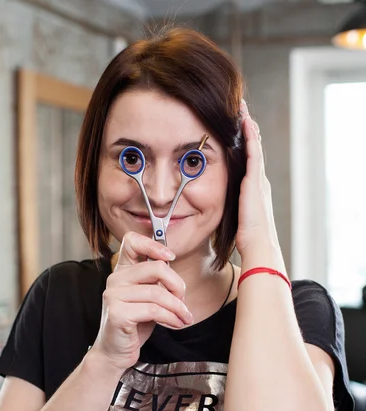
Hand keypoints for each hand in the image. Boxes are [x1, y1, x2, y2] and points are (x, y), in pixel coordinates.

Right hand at [93, 232, 192, 369]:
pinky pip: (154, 310)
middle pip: (156, 268)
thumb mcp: (147, 298)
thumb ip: (157, 283)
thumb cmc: (134, 323)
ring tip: (184, 317)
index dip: (154, 244)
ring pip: (158, 293)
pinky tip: (176, 324)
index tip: (170, 257)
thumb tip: (178, 278)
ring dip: (178, 307)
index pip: (131, 241)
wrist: (115, 352)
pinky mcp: (118, 314)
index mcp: (122, 271)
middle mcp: (115, 279)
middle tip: (183, 300)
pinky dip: (171, 318)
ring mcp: (114, 296)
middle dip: (177, 284)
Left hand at [234, 100, 278, 257]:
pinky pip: (253, 152)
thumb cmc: (246, 237)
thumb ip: (227, 209)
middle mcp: (258, 181)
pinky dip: (250, 136)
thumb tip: (209, 210)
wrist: (258, 244)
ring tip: (243, 109)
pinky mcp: (255, 180)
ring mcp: (259, 179)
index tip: (237, 128)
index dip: (244, 143)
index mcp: (253, 189)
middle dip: (248, 130)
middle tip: (241, 110)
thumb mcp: (235, 218)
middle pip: (253, 148)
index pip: (248, 161)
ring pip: (254, 146)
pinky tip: (246, 122)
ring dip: (249, 127)